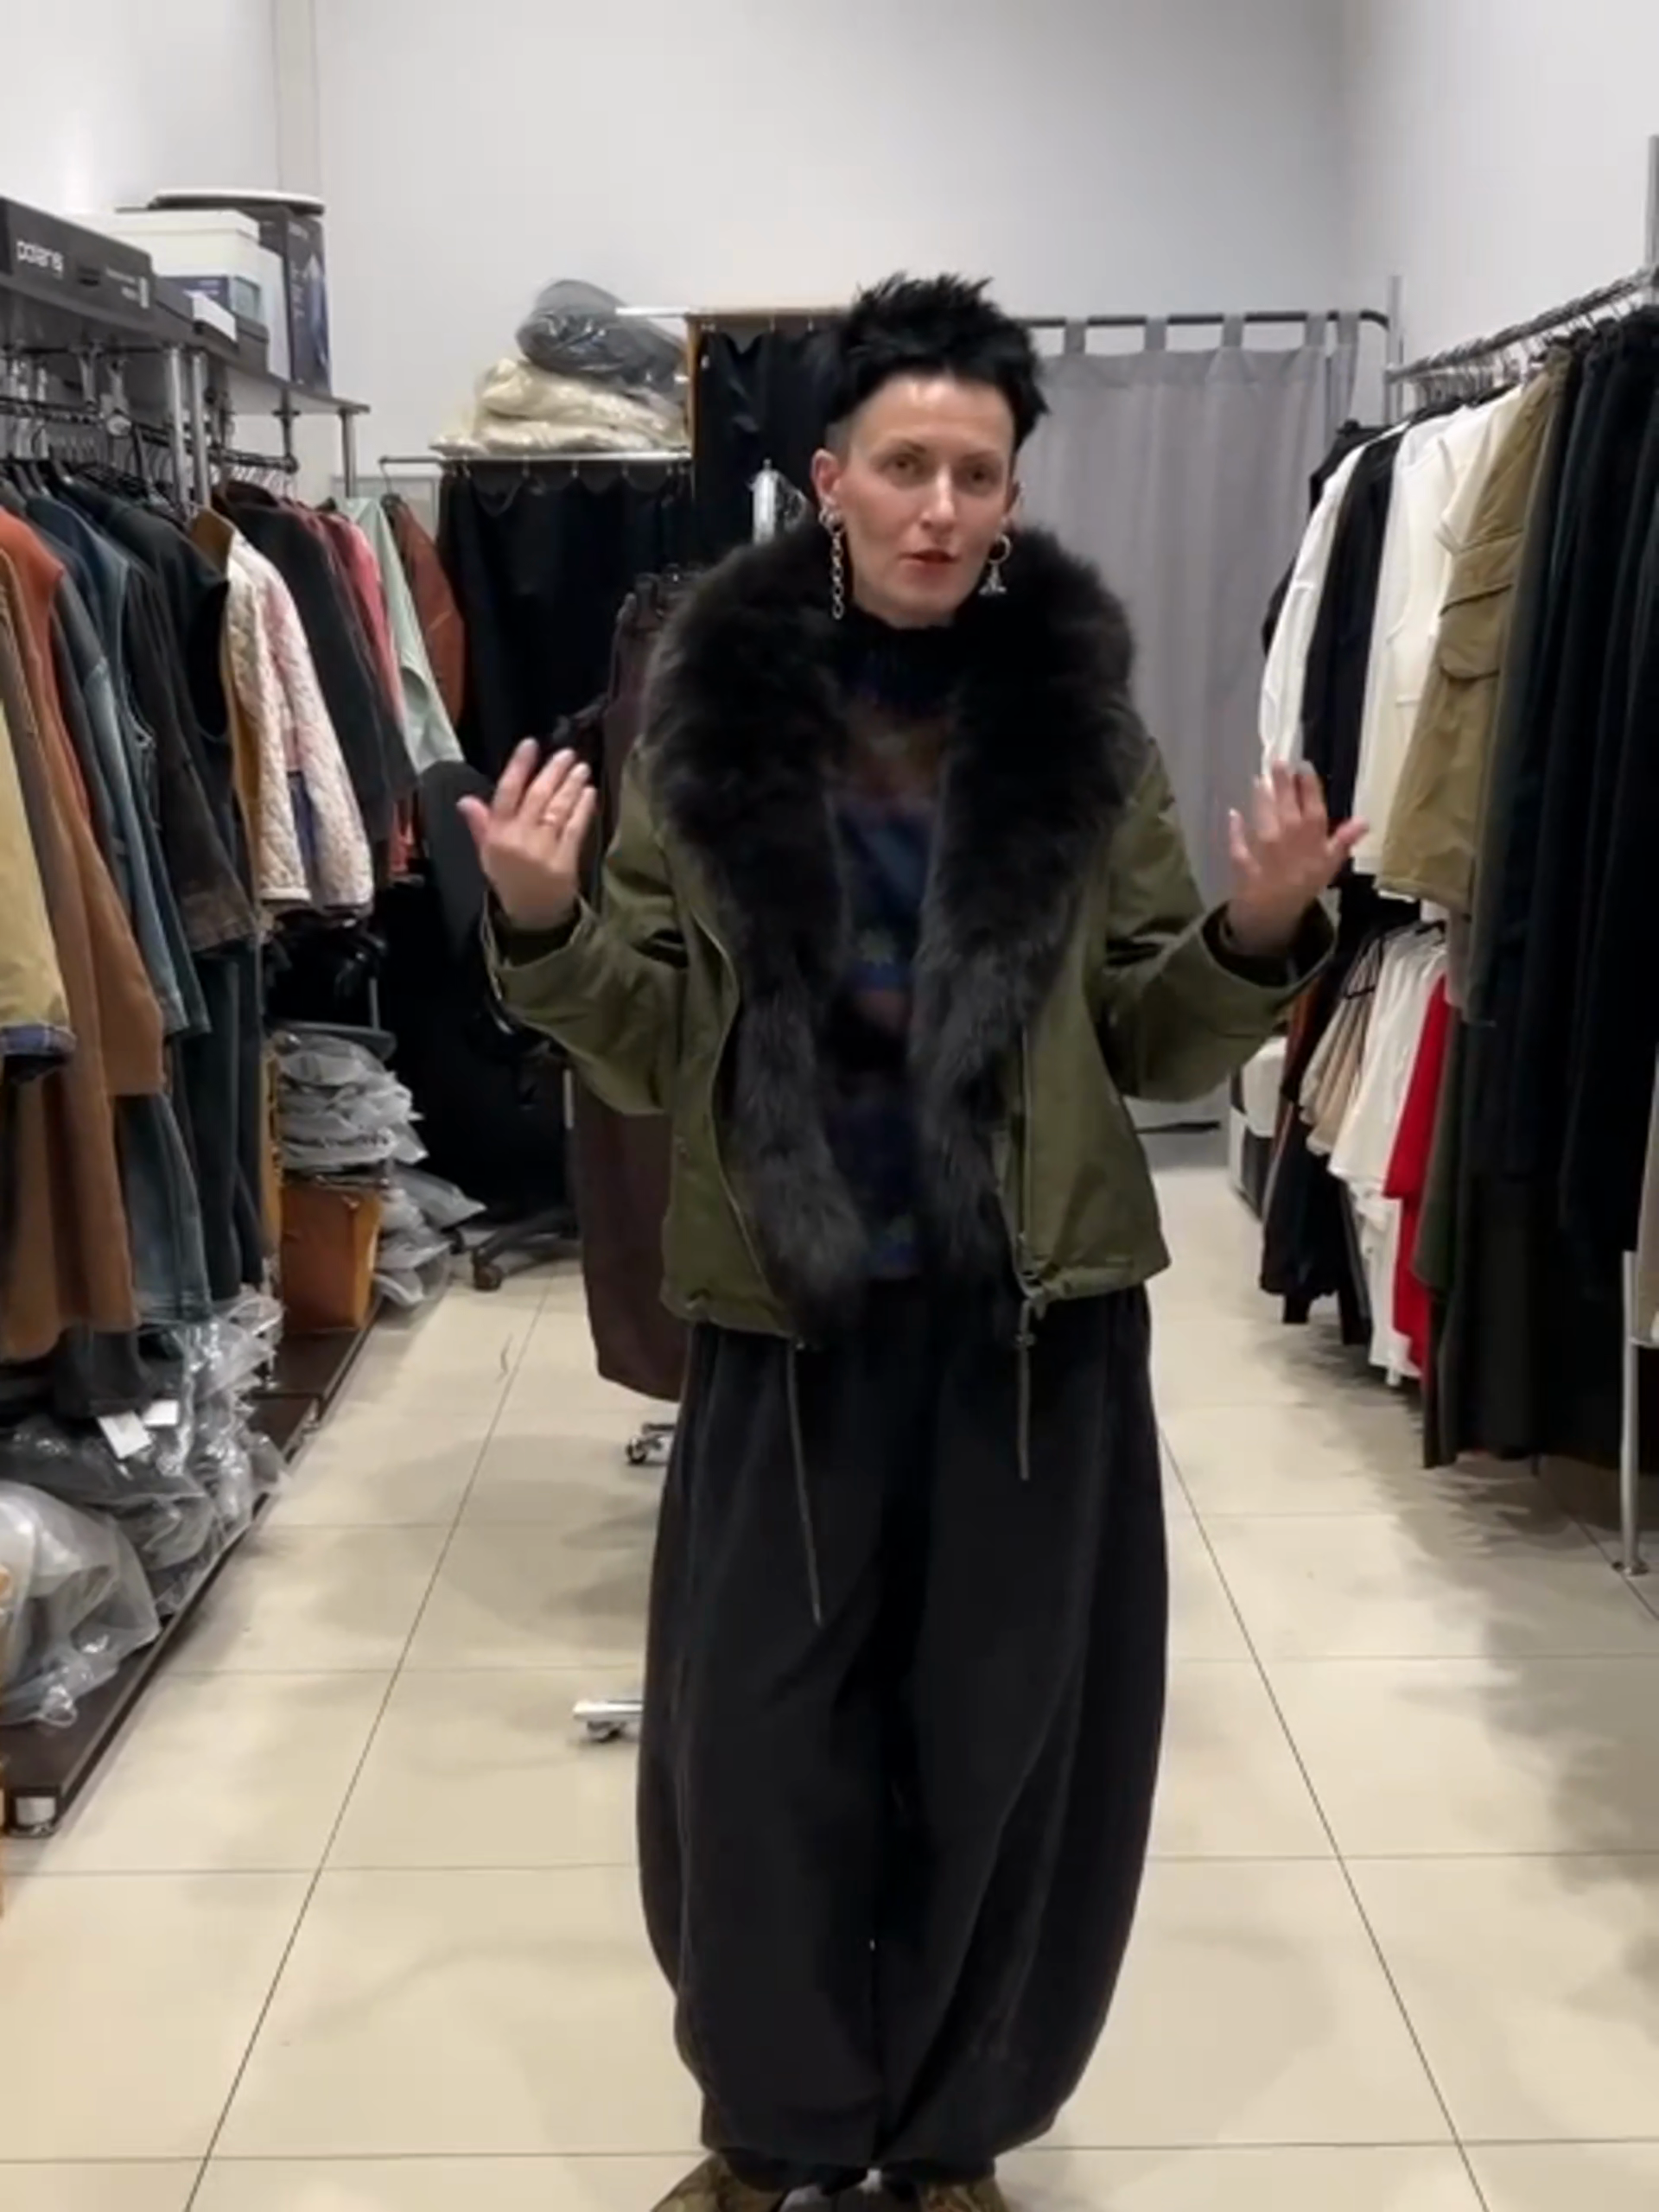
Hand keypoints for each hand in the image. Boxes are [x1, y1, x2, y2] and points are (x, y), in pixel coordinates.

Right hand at [458, 741, 596, 934]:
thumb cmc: (510, 881)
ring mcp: (543, 850)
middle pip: (536, 797)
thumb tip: (465, 799)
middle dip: (552, 771)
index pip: (505, 793)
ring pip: (557, 809)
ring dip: (571, 785)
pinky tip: (589, 792)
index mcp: (497, 835)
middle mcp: (519, 839)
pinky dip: (582, 808)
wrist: (532, 917)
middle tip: (567, 753)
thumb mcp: (488, 855)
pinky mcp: (564, 861)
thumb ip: (480, 825)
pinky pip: (574, 828)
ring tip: (581, 767)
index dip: (518, 767)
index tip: (530, 744)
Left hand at [1226, 765, 1364, 958]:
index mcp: (1314, 841)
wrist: (1276, 914)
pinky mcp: (1246, 865)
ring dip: (1262, 801)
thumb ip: (1344, 840)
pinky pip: (1240, 848)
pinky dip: (1236, 833)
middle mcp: (1291, 844)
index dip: (1309, 787)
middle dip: (1283, 785)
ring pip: (1265, 822)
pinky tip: (1233, 814)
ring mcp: (1267, 854)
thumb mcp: (1331, 864)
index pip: (1314, 809)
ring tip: (1259, 779)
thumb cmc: (1304, 883)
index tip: (1303, 765)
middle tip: (1277, 761)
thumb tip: (1365, 819)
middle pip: (1287, 809)